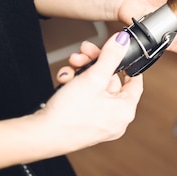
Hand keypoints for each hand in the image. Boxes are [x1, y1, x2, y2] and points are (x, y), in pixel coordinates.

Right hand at [38, 32, 143, 151]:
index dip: (127, 64)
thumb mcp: (93, 78)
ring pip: (95, 87)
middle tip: (84, 53)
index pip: (135, 81)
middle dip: (94, 63)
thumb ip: (110, 56)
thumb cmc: (69, 114)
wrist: (41, 135)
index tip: (119, 52)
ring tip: (71, 65)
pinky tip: (64, 80)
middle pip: (110, 81)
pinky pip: (85, 98)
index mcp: (125, 110)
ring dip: (82, 72)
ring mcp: (99, 122)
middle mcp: (115, 119)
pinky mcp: (83, 122)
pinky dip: (75, 86)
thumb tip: (123, 41)